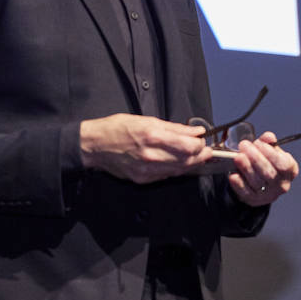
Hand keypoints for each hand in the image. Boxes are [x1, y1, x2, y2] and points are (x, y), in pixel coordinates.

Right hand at [79, 114, 212, 183]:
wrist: (94, 145)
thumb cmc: (117, 129)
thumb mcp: (147, 120)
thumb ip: (174, 128)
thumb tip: (196, 131)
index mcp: (153, 137)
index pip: (189, 147)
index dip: (201, 145)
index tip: (203, 141)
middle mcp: (151, 156)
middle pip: (187, 161)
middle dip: (201, 156)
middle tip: (205, 151)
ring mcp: (147, 170)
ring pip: (179, 171)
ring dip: (191, 164)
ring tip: (194, 156)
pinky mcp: (143, 179)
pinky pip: (166, 176)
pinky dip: (176, 169)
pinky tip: (177, 162)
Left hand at [227, 131, 297, 207]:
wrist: (261, 182)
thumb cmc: (267, 162)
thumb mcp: (270, 150)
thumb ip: (268, 142)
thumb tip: (268, 137)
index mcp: (290, 170)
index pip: (283, 164)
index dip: (271, 153)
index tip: (258, 143)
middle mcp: (282, 184)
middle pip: (269, 173)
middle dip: (255, 158)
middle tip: (244, 146)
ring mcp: (268, 194)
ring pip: (257, 182)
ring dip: (246, 168)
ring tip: (238, 157)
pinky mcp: (255, 200)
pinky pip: (246, 193)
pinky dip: (239, 184)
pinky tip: (233, 175)